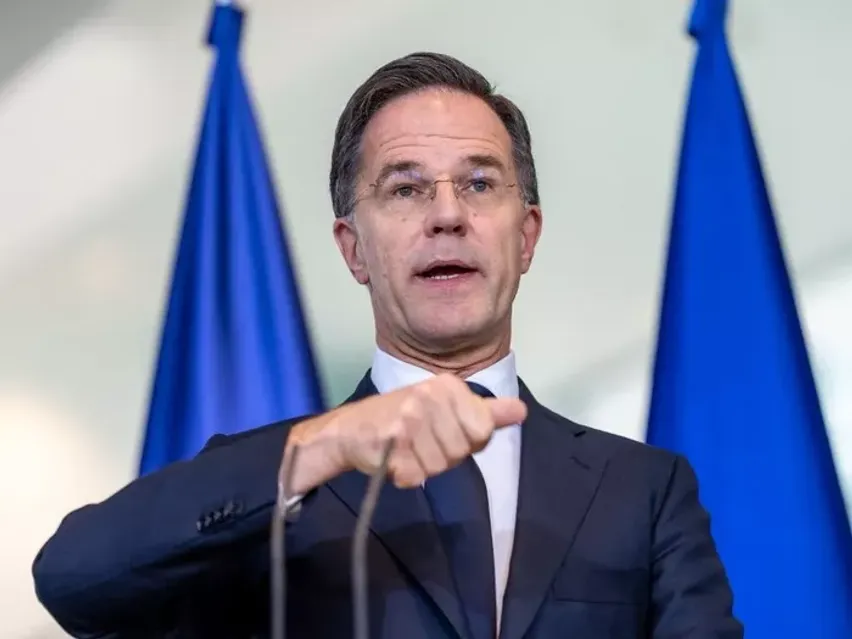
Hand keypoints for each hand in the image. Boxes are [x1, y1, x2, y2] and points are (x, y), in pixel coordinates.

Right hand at [282, 374, 526, 493]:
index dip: (466, 440)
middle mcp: (429, 396)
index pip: (483, 430)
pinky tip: (394, 459)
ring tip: (406, 449)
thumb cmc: (401, 418)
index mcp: (447, 385)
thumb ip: (485, 412)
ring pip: (440, 466)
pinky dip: (405, 476)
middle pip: (461, 450)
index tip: (443, 430)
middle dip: (444, 455)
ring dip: (423, 466)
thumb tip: (521, 411)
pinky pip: (416, 477)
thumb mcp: (445, 405)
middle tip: (420, 442)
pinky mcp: (392, 443)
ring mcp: (409, 418)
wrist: (348, 430)